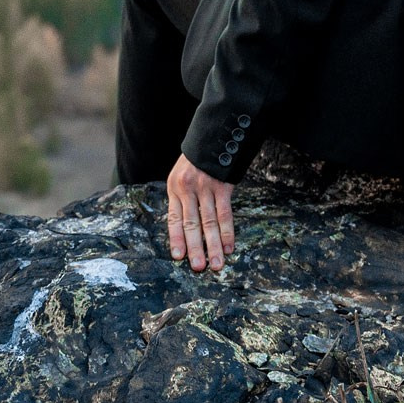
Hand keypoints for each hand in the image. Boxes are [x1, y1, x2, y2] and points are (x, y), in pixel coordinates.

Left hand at [165, 154, 235, 272]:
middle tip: (198, 268)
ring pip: (209, 223)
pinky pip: (225, 213)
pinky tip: (229, 246)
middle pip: (191, 224)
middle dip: (195, 249)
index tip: (179, 257)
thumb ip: (182, 196)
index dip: (176, 239)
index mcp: (174, 187)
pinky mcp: (222, 186)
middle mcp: (187, 189)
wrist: (214, 135)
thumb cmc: (197, 159)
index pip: (173, 219)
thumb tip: (184, 224)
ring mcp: (205, 187)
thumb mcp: (181, 174)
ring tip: (217, 264)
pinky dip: (227, 232)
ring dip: (213, 246)